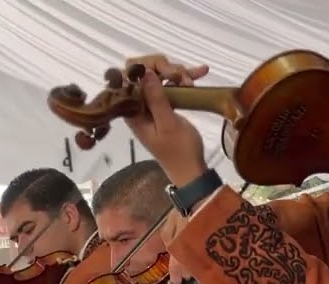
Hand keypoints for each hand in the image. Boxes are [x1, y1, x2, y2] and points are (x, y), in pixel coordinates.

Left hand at [122, 55, 208, 185]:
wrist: (192, 170)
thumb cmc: (179, 151)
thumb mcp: (168, 124)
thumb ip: (156, 98)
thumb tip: (145, 73)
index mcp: (133, 110)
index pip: (126, 78)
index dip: (142, 68)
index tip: (162, 71)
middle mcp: (139, 104)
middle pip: (143, 72)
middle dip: (164, 69)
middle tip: (183, 78)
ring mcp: (152, 103)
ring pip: (159, 75)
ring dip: (177, 73)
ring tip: (193, 82)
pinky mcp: (165, 104)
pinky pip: (172, 84)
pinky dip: (185, 77)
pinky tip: (201, 72)